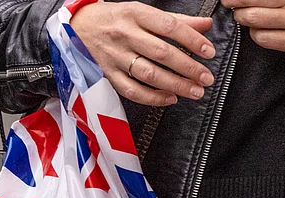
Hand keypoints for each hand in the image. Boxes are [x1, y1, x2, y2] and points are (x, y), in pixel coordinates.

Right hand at [70, 2, 216, 106]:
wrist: (76, 28)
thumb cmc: (113, 19)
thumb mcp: (141, 11)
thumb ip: (175, 20)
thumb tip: (205, 25)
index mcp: (135, 14)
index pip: (169, 27)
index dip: (192, 40)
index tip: (208, 51)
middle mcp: (124, 34)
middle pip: (161, 53)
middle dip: (188, 67)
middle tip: (205, 77)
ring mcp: (115, 56)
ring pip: (149, 74)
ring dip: (175, 84)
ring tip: (194, 90)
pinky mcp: (108, 74)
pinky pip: (132, 90)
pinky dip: (153, 97)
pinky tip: (169, 98)